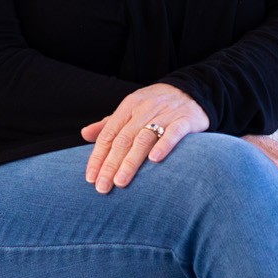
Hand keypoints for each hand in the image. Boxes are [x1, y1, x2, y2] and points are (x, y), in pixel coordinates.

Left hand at [81, 83, 208, 192]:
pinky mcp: (185, 119)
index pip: (108, 134)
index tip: (90, 178)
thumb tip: (84, 134)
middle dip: (110, 164)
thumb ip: (109, 124)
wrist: (193, 91)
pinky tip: (154, 160)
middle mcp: (145, 109)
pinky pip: (173, 133)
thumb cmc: (156, 105)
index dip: (98, 157)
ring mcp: (166, 114)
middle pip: (123, 139)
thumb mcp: (131, 110)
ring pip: (144, 138)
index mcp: (129, 107)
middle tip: (102, 187)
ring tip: (121, 181)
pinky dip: (164, 145)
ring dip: (131, 161)